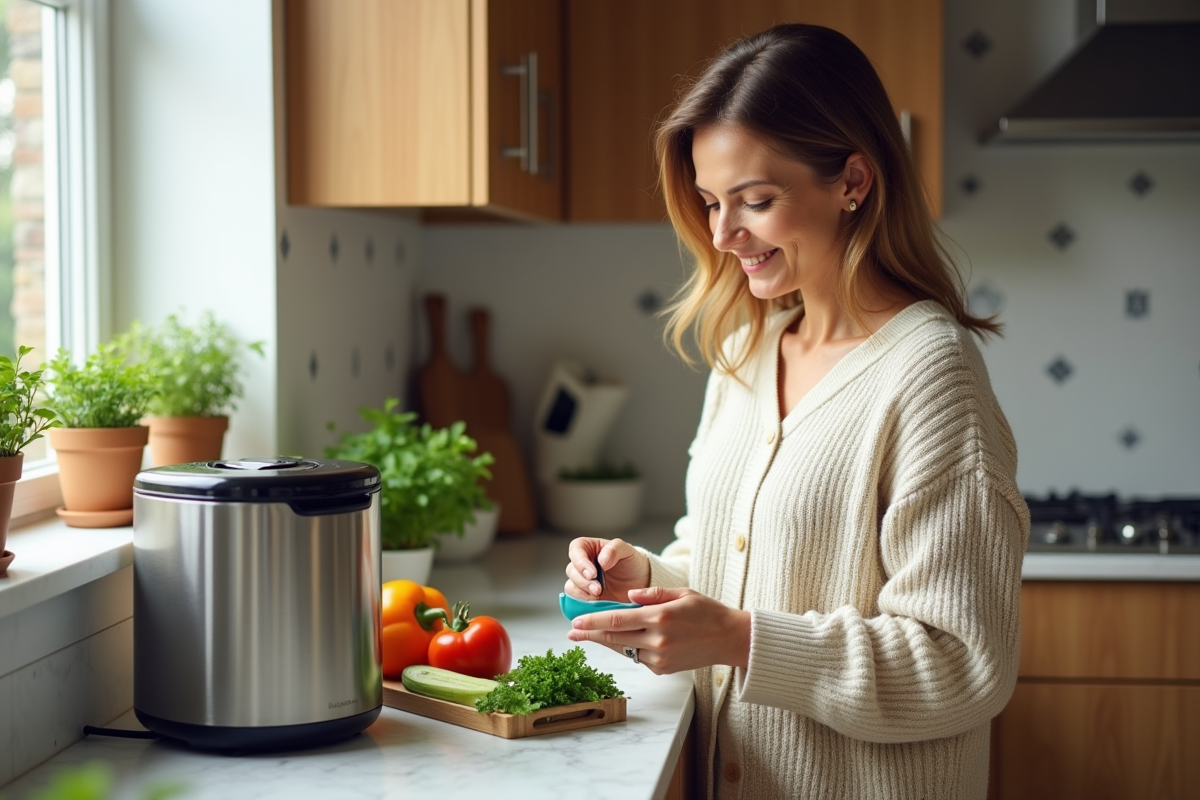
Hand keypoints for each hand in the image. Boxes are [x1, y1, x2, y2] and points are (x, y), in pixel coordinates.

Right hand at [563, 537, 649, 601]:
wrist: (640, 584)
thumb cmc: (632, 563)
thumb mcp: (627, 551)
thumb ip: (614, 549)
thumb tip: (601, 560)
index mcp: (589, 548)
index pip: (576, 549)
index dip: (580, 561)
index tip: (592, 573)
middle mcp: (583, 564)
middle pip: (571, 570)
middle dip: (582, 581)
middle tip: (598, 589)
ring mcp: (583, 582)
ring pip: (571, 586)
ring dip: (582, 592)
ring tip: (599, 595)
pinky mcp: (585, 597)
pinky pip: (575, 600)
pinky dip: (583, 603)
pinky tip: (595, 603)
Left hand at [566, 586, 750, 674]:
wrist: (729, 639)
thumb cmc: (706, 612)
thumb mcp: (681, 593)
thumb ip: (652, 594)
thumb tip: (627, 596)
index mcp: (660, 617)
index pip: (618, 619)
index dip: (594, 621)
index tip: (576, 620)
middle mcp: (658, 639)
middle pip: (614, 638)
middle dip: (590, 634)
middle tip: (571, 632)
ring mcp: (660, 657)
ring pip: (624, 649)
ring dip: (606, 642)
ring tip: (588, 635)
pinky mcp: (662, 669)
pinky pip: (637, 657)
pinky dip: (627, 648)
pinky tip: (620, 641)